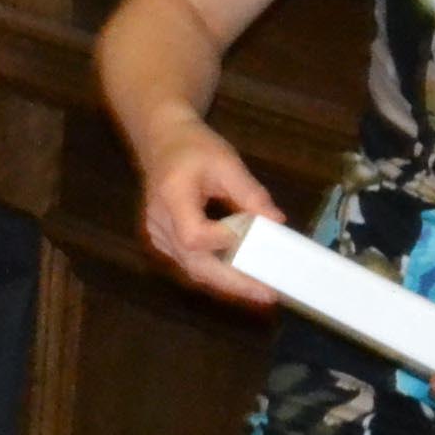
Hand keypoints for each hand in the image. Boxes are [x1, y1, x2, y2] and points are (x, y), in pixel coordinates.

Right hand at [139, 129, 284, 301]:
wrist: (162, 141)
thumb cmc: (194, 146)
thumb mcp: (227, 162)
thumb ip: (251, 194)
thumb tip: (276, 222)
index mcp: (171, 196)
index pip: (194, 235)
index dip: (224, 242)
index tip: (254, 238)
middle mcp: (159, 222)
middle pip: (193, 264)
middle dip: (232, 282)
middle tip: (266, 293)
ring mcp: (158, 235)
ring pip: (192, 269)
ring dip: (227, 282)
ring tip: (259, 290)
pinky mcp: (164, 242)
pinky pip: (191, 263)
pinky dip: (217, 272)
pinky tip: (241, 276)